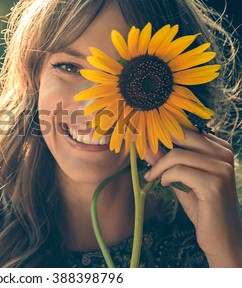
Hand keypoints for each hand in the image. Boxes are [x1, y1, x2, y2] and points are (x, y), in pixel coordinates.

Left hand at [144, 127, 241, 266]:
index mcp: (220, 148)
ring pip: (177, 155)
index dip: (162, 134)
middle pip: (181, 136)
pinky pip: (178, 171)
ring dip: (158, 166)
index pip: (186, 130)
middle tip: (142, 155)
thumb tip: (146, 145)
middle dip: (156, 144)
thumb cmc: (202, 206)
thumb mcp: (182, 178)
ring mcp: (221, 169)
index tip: (145, 142)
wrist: (222, 237)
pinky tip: (164, 184)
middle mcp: (224, 154)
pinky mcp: (214, 184)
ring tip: (151, 176)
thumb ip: (167, 161)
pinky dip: (165, 177)